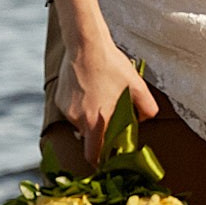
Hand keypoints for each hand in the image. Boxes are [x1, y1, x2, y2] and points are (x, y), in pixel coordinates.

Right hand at [54, 35, 156, 164]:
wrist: (85, 44)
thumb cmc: (112, 66)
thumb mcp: (137, 87)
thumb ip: (147, 109)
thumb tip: (144, 119)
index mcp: (96, 122)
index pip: (93, 155)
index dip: (100, 161)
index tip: (107, 157)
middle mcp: (77, 120)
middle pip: (88, 137)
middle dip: (98, 131)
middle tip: (110, 115)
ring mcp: (66, 109)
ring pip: (79, 121)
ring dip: (89, 115)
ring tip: (100, 95)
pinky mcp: (58, 98)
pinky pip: (71, 108)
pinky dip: (79, 104)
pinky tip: (89, 87)